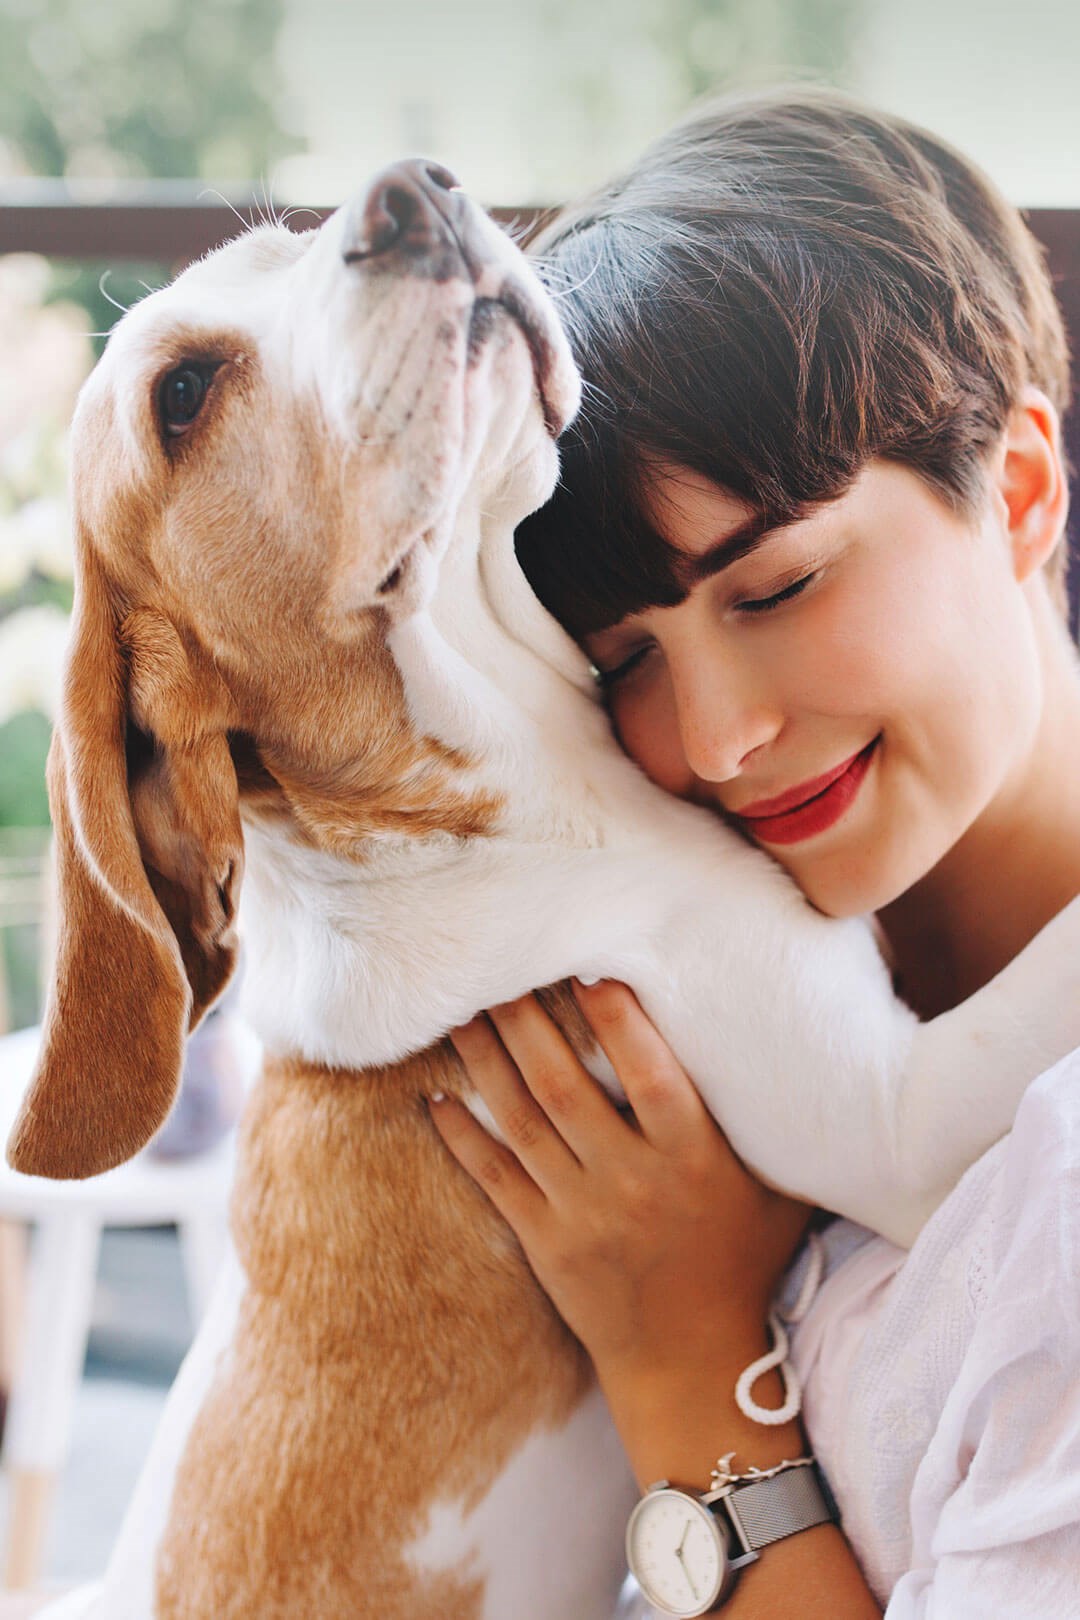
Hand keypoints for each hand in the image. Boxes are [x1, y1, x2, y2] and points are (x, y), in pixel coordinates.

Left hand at [429, 980, 811, 1390]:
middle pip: (565, 1089)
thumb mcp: (779, 1194)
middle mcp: (633, 1182)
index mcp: (694, 1161)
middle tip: (497, 967)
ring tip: (460, 1010)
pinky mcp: (544, 1243)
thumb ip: (774, 1128)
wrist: (693, 1363)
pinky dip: (463, 1138)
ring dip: (487, 1063)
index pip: (651, 1077)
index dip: (619, 1022)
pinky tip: (436, 1099)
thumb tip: (798, 1051)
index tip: (589, 969)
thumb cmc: (742, 1262)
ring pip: (522, 1123)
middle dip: (527, 1023)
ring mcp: (582, 1214)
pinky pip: (495, 1179)